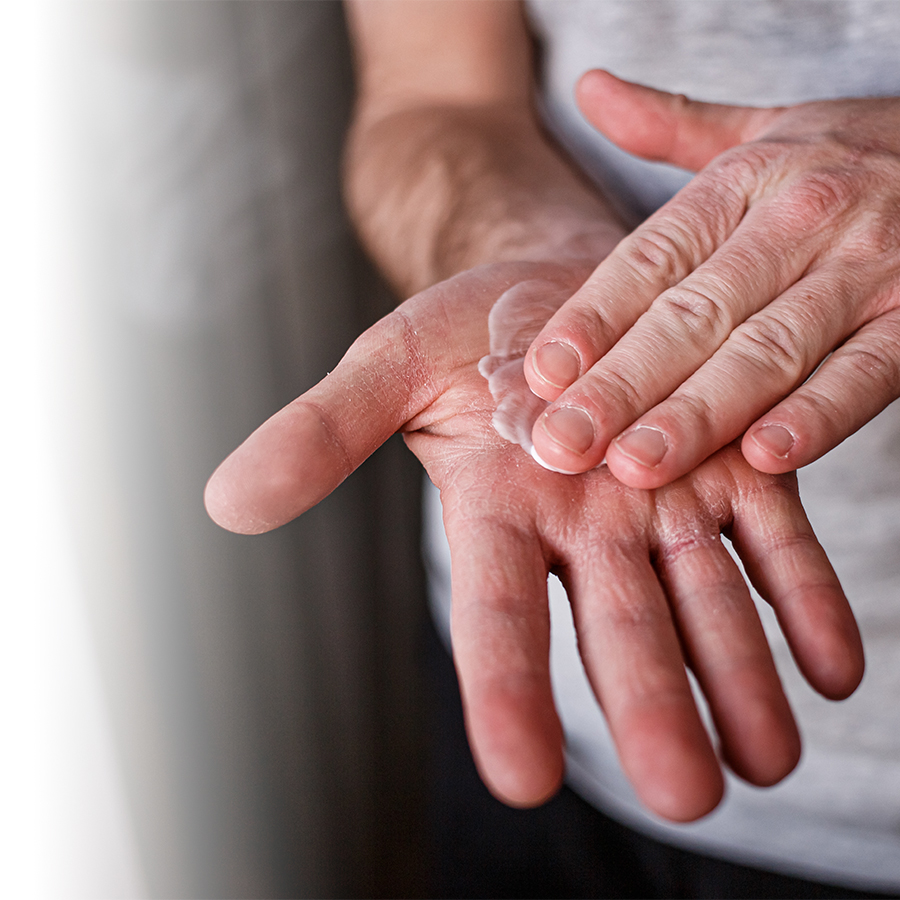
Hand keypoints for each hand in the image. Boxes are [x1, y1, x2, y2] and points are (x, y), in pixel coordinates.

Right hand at [204, 261, 862, 820]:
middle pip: (618, 629)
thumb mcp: (386, 367)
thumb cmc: (463, 333)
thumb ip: (321, 435)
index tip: (519, 778)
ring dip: (741, 681)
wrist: (555, 285)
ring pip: (704, 603)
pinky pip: (771, 540)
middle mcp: (583, 528)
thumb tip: (226, 501)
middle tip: (689, 794)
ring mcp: (662, 503)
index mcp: (498, 511)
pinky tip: (832, 668)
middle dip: (652, 708)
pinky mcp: (730, 465)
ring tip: (770, 761)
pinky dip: (801, 599)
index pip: (494, 614)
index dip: (501, 692)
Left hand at [524, 71, 899, 487]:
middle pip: (694, 315)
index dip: (593, 319)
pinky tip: (763, 456)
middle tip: (565, 443)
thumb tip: (589, 90)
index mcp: (746, 181)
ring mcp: (866, 270)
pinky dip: (817, 414)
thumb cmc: (845, 157)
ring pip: (768, 352)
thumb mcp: (757, 131)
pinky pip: (865, 373)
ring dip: (698, 413)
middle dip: (622, 386)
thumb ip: (670, 125)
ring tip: (636, 463)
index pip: (651, 259)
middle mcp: (801, 220)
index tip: (543, 375)